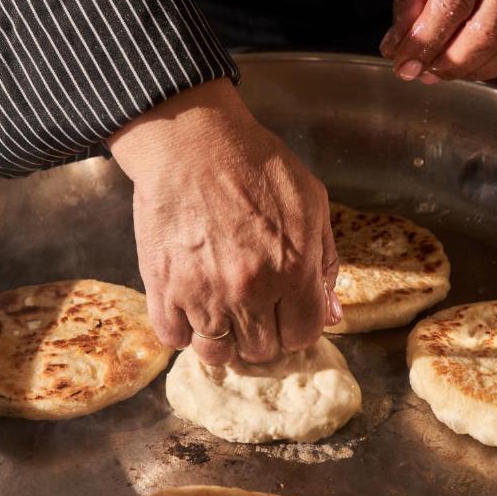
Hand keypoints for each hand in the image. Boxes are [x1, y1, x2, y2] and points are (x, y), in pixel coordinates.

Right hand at [108, 80, 341, 364]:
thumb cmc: (255, 164)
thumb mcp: (311, 202)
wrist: (191, 142)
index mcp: (293, 270)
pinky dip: (184, 329)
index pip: (302, 336)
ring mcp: (203, 294)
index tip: (286, 314)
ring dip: (223, 340)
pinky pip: (175, 338)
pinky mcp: (163, 288)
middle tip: (254, 310)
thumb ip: (325, 262)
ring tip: (222, 315)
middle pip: (261, 350)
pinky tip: (191, 307)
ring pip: (216, 354)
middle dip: (262, 334)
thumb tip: (333, 315)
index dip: (296, 327)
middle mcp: (250, 292)